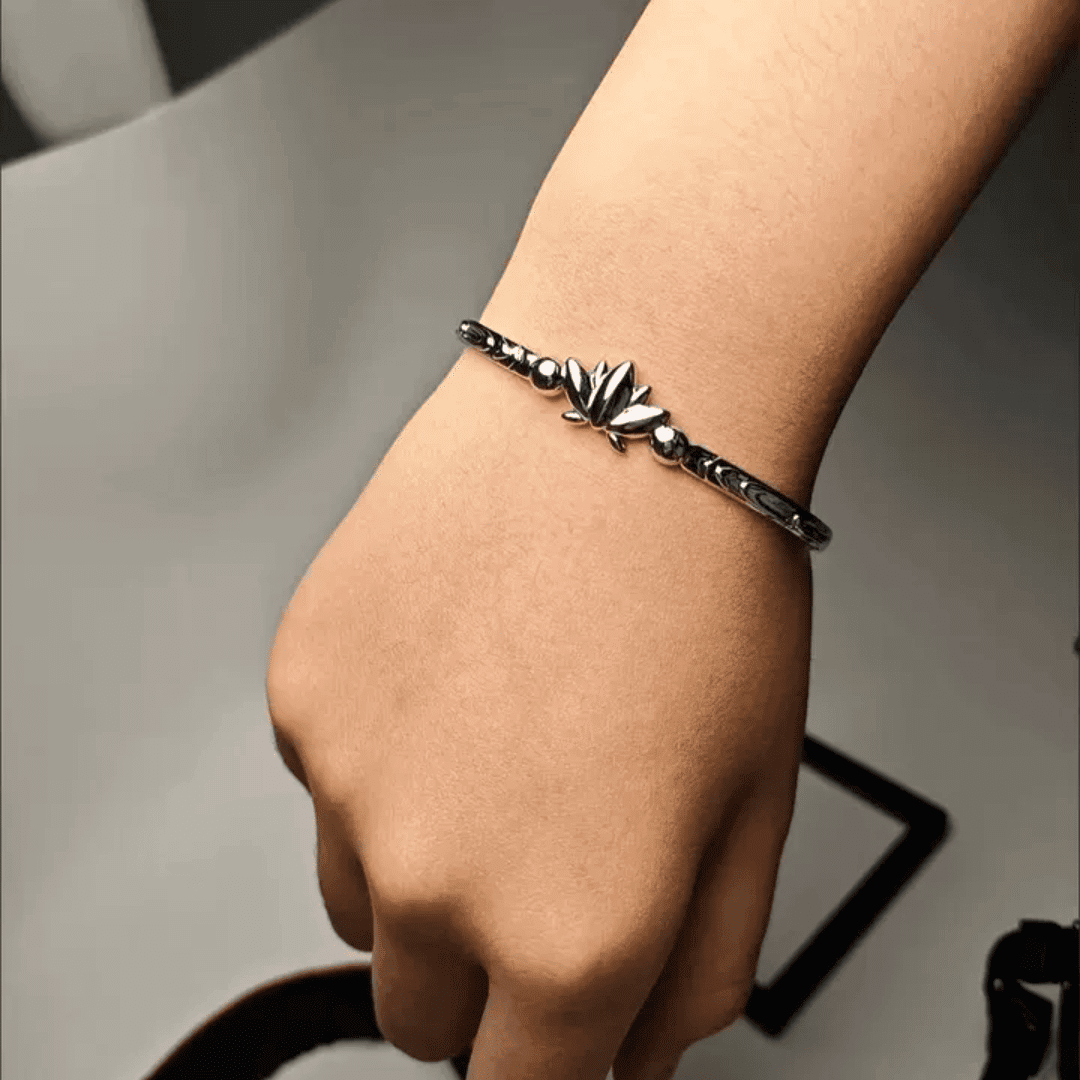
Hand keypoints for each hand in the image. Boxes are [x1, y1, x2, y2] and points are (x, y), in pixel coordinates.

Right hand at [265, 347, 812, 1079]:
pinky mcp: (302, 695)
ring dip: (424, 872)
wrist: (621, 414)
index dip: (552, 1061)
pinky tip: (455, 672)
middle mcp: (439, 876)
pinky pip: (330, 787)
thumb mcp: (755, 809)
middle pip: (427, 1019)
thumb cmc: (705, 584)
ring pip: (365, 910)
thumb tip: (633, 1050)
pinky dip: (383, 761)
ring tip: (502, 747)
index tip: (560, 1026)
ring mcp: (349, 782)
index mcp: (571, 931)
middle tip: (548, 857)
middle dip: (487, 976)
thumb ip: (694, 971)